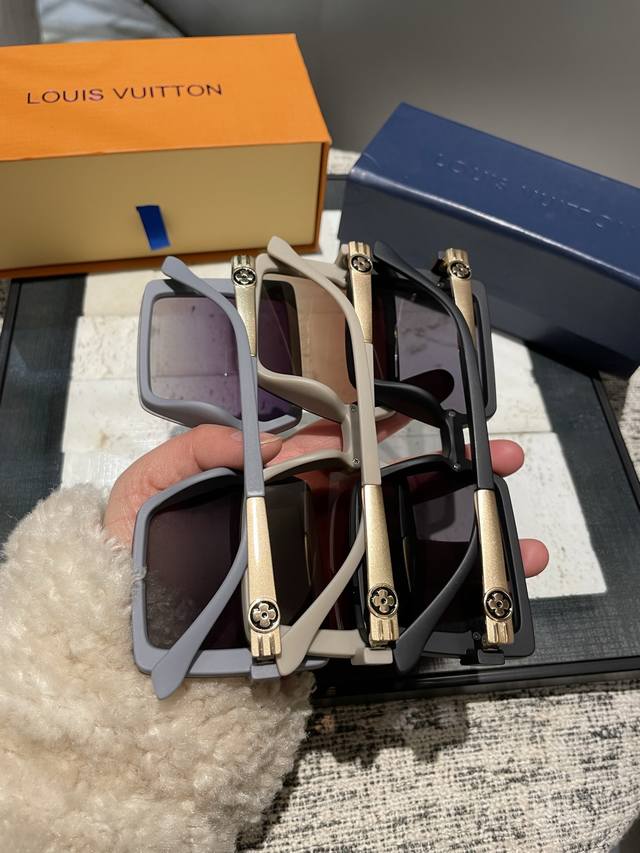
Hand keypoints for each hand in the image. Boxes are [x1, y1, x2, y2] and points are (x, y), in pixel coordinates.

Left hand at [105, 419, 547, 576]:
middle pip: (395, 483)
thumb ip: (198, 448)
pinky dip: (453, 593)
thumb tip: (265, 437)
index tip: (439, 402)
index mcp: (280, 476)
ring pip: (410, 537)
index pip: (345, 438)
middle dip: (454, 464)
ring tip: (518, 521)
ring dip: (471, 529)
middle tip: (502, 454)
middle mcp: (316, 514)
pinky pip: (397, 598)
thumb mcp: (152, 484)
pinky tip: (500, 585)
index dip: (392, 418)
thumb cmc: (140, 553)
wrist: (136, 640)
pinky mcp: (338, 612)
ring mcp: (331, 564)